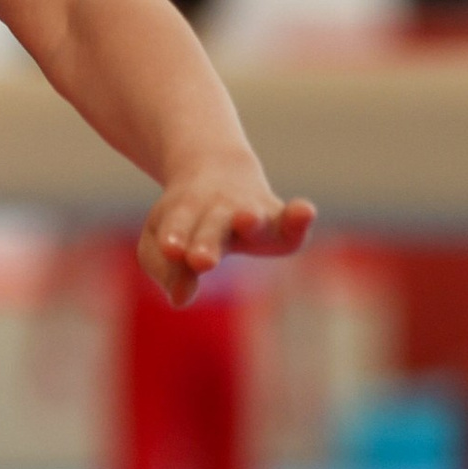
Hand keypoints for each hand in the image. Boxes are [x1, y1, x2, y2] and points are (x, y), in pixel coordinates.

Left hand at [139, 159, 313, 307]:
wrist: (218, 169)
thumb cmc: (186, 218)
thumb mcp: (161, 239)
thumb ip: (168, 271)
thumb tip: (180, 300)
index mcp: (183, 213)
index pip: (177, 226)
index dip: (175, 237)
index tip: (171, 249)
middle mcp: (218, 210)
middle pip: (212, 226)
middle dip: (207, 242)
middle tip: (201, 260)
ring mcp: (250, 211)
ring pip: (251, 218)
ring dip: (250, 221)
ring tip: (247, 220)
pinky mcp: (279, 218)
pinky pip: (291, 219)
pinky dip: (299, 216)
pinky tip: (306, 212)